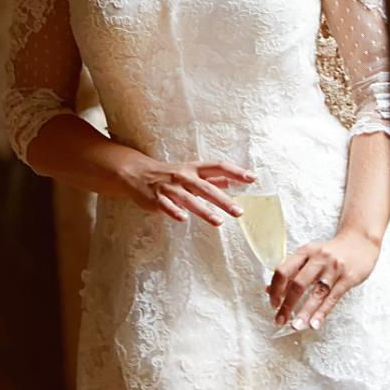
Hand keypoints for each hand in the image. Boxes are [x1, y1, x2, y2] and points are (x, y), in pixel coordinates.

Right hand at [116, 155, 254, 225]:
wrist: (138, 173)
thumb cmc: (170, 174)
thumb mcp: (192, 172)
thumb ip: (212, 178)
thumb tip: (232, 180)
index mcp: (194, 169)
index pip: (218, 167)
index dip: (235, 172)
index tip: (251, 178)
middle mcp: (184, 177)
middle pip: (206, 187)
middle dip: (223, 200)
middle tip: (238, 211)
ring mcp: (170, 188)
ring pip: (188, 199)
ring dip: (204, 210)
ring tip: (218, 221)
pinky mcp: (157, 199)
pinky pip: (166, 206)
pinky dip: (174, 211)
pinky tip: (183, 219)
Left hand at [267, 228, 379, 330]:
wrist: (360, 241)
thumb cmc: (331, 251)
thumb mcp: (310, 255)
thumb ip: (292, 271)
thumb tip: (270, 290)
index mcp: (305, 251)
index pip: (284, 270)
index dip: (276, 289)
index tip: (273, 304)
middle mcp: (318, 258)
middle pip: (298, 284)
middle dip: (287, 305)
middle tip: (279, 320)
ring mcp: (334, 268)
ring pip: (316, 293)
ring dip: (304, 312)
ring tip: (295, 326)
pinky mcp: (348, 278)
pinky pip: (332, 298)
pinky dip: (322, 312)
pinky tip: (314, 324)